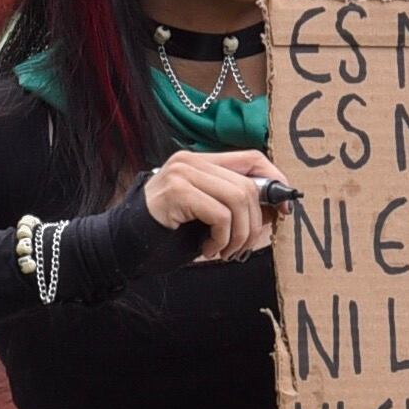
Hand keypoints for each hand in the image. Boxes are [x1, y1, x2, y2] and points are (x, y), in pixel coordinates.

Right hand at [141, 149, 282, 261]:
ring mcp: (182, 173)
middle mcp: (191, 161)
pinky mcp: (176, 191)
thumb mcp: (207, 216)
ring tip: (225, 251)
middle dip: (255, 223)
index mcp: (201, 162)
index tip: (285, 208)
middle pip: (248, 184)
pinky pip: (220, 213)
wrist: (123, 245)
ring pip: (238, 198)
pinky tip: (209, 249)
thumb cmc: (168, 234)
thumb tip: (276, 209)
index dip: (275, 179)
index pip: (251, 157)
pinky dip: (222, 238)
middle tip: (243, 246)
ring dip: (239, 234)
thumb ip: (234, 206)